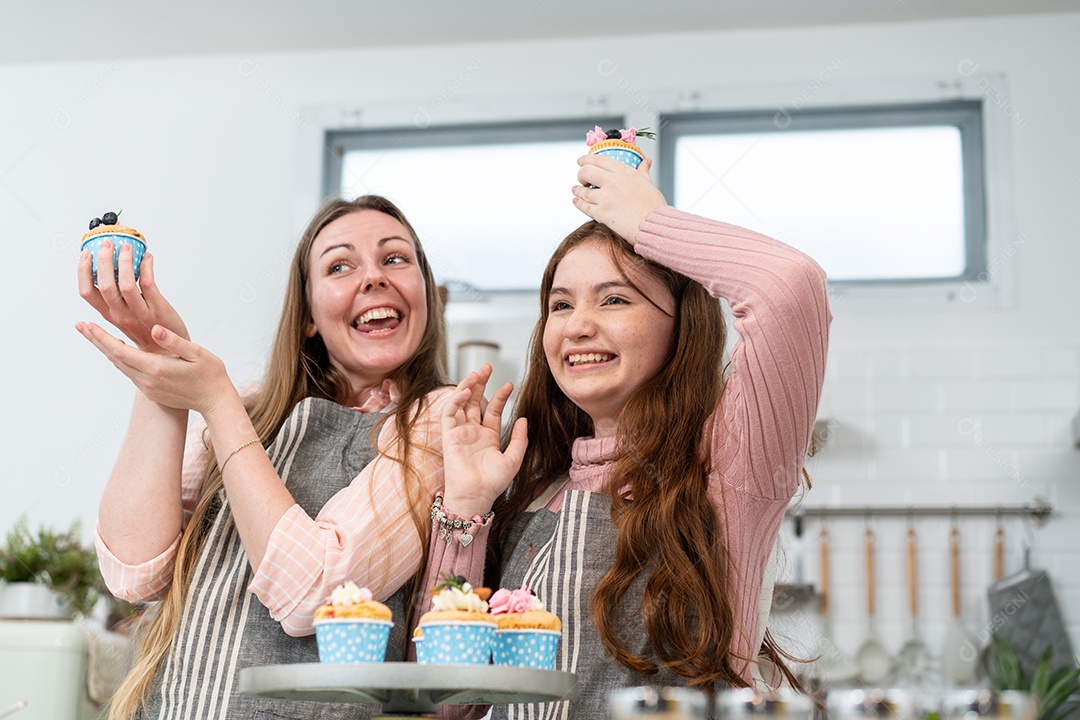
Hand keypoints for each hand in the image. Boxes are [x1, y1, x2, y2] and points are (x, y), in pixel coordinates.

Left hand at [75, 322, 232, 416]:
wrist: (216, 402)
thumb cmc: (211, 375)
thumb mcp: (197, 353)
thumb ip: (174, 341)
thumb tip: (155, 329)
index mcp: (156, 368)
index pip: (120, 351)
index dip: (102, 337)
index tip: (87, 324)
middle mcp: (147, 380)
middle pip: (114, 358)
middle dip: (96, 340)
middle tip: (80, 325)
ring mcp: (147, 388)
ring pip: (120, 366)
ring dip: (106, 350)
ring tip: (94, 335)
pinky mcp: (151, 392)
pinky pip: (130, 373)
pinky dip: (119, 359)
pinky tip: (117, 351)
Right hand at [78, 246, 189, 353]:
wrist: (169, 352)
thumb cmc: (146, 332)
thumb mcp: (123, 318)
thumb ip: (115, 299)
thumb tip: (109, 271)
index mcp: (110, 315)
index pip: (87, 293)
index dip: (83, 272)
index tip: (85, 255)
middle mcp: (122, 314)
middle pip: (104, 285)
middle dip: (103, 261)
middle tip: (106, 243)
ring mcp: (140, 312)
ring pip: (126, 284)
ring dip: (125, 262)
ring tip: (126, 247)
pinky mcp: (158, 308)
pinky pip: (148, 283)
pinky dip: (147, 267)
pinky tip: (148, 258)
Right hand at [440, 364, 527, 517]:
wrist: (476, 496)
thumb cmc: (493, 483)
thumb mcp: (513, 459)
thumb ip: (519, 439)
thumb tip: (523, 418)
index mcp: (488, 437)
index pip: (492, 410)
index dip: (500, 396)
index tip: (509, 384)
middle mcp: (473, 432)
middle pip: (475, 401)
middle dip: (480, 383)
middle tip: (487, 366)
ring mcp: (460, 432)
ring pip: (461, 403)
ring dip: (467, 387)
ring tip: (477, 373)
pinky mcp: (449, 435)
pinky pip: (449, 413)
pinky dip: (456, 400)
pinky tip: (466, 390)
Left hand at [572, 154, 665, 243]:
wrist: (654, 226)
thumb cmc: (654, 207)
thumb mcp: (649, 184)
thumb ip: (643, 171)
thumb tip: (646, 162)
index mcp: (624, 172)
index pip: (599, 160)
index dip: (586, 160)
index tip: (581, 161)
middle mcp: (612, 182)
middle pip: (586, 171)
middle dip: (581, 174)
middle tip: (581, 178)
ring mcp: (605, 198)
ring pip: (583, 190)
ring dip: (577, 190)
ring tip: (576, 190)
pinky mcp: (601, 213)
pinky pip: (584, 206)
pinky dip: (578, 203)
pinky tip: (576, 201)